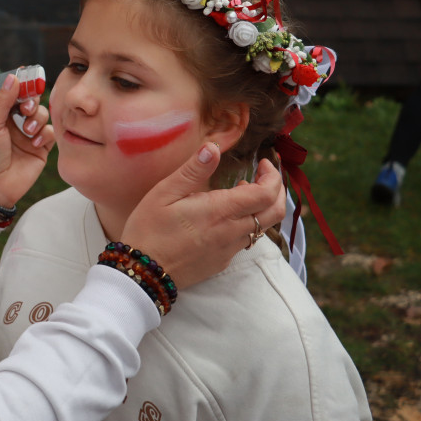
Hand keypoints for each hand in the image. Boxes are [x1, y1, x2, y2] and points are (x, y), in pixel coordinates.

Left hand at [0, 73, 54, 207]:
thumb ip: (2, 102)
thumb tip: (13, 77)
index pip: (11, 92)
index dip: (20, 83)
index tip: (29, 74)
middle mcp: (13, 121)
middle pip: (30, 99)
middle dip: (31, 100)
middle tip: (26, 107)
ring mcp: (28, 134)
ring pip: (42, 114)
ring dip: (38, 117)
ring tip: (28, 130)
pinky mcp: (40, 148)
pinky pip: (50, 132)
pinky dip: (45, 134)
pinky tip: (35, 142)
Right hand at [118, 144, 284, 288]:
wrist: (142, 273)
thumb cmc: (148, 229)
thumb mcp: (164, 193)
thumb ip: (193, 170)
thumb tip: (213, 147)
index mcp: (219, 211)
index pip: (265, 193)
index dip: (272, 176)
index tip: (263, 163)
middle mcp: (231, 232)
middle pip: (275, 212)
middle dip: (277, 190)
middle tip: (264, 175)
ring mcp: (229, 249)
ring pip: (263, 227)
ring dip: (262, 207)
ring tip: (242, 191)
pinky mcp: (222, 261)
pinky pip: (246, 240)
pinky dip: (248, 223)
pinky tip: (227, 216)